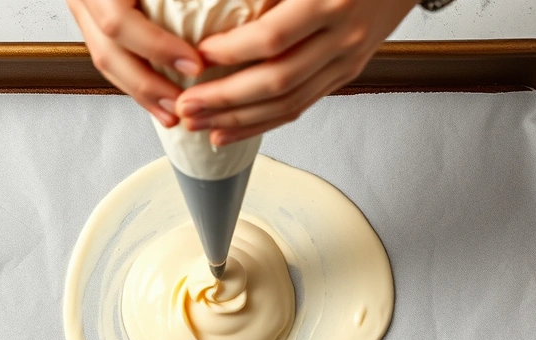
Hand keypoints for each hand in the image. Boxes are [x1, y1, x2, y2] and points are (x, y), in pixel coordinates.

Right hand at [67, 0, 204, 127]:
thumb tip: (228, 1)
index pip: (118, 22)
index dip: (157, 48)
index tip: (194, 63)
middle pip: (108, 53)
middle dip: (147, 86)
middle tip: (182, 103)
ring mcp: (82, 5)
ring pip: (105, 60)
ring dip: (140, 92)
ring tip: (171, 112)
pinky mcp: (89, 16)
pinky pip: (109, 55)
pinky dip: (134, 79)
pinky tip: (157, 95)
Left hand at [177, 0, 419, 145]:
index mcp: (331, 1)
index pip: (273, 37)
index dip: (233, 51)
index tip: (199, 55)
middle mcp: (343, 37)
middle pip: (277, 81)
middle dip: (225, 99)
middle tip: (187, 105)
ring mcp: (348, 60)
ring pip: (288, 103)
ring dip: (238, 120)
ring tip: (199, 125)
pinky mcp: (347, 74)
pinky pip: (300, 107)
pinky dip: (262, 123)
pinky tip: (229, 131)